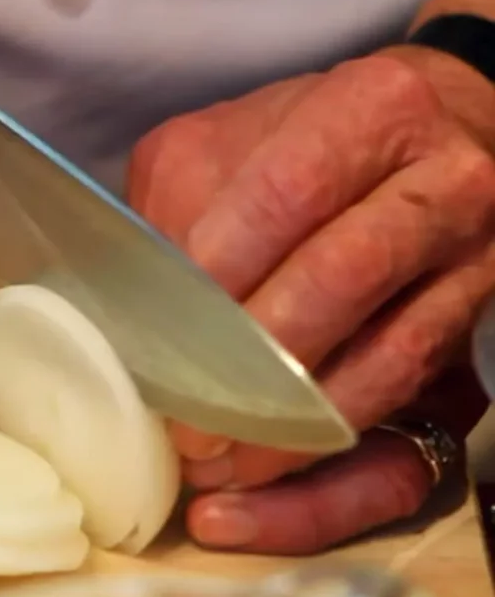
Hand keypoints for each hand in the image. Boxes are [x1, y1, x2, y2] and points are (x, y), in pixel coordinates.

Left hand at [128, 47, 494, 551]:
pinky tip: (270, 486)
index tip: (167, 329)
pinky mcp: (480, 337)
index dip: (225, 265)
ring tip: (216, 468)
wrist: (443, 133)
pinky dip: (337, 465)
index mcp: (374, 109)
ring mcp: (475, 265)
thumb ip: (183, 197)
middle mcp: (443, 186)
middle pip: (342, 281)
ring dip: (294, 433)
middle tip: (183, 424)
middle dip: (255, 363)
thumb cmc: (317, 135)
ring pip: (388, 363)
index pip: (288, 192)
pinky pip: (417, 414)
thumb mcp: (236, 134)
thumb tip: (135, 295)